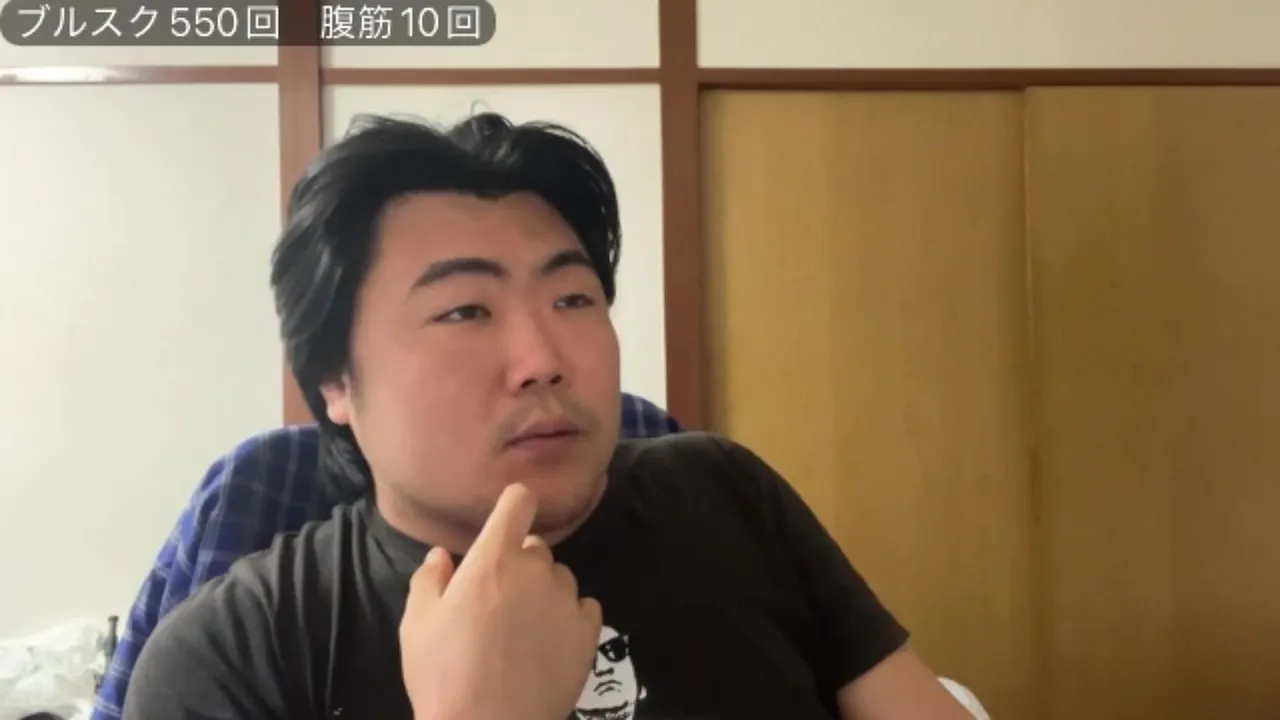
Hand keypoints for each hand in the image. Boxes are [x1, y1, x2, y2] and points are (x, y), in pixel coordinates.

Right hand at [400, 483, 602, 719]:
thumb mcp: (417, 625)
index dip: (515, 504)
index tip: (508, 518)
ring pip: (560, 577)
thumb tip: (441, 555)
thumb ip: (429, 580)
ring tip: (523, 628)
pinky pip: (584, 607)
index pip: (519, 502)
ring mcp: (566, 600)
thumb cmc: (444, 675)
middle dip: (519, 563)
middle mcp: (536, 570)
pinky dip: (569, 616)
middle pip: (535, 547)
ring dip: (545, 590)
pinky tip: (549, 642)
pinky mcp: (588, 632)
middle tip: (499, 600)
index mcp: (494, 559)